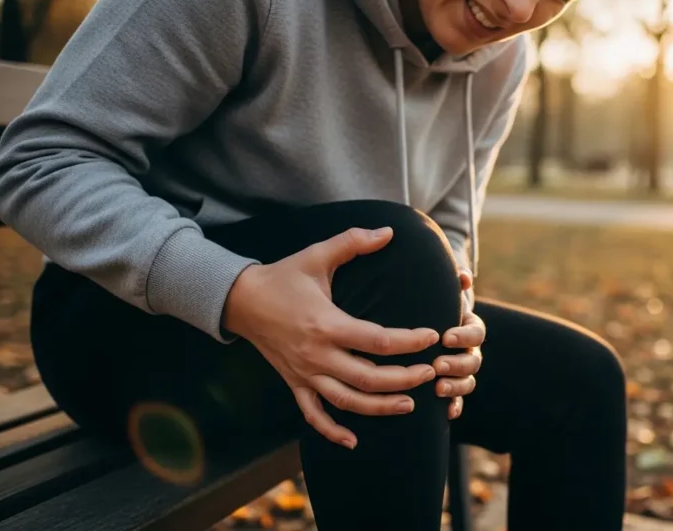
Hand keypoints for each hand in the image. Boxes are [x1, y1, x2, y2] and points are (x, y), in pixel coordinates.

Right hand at [222, 227, 439, 449]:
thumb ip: (353, 241)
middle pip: (370, 378)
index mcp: (327, 324)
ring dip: (381, 408)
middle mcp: (317, 355)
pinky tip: (353, 442)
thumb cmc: (283, 276)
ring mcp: (305, 373)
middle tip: (431, 373)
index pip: (379, 341)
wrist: (239, 300)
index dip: (410, 342)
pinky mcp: (294, 383)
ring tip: (410, 405)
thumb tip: (389, 231)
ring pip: (348, 402)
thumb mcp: (317, 255)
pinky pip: (313, 415)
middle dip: (405, 379)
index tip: (432, 336)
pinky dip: (332, 431)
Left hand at [433, 268, 484, 419]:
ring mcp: (462, 372)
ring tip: (437, 388)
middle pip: (473, 361)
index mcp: (470, 328)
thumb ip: (451, 282)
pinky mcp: (451, 388)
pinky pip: (458, 401)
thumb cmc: (430, 304)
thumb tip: (463, 276)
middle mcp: (470, 351)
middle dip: (457, 364)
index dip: (464, 336)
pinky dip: (454, 407)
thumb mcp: (438, 292)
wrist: (422, 323)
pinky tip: (445, 414)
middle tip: (437, 364)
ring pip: (468, 382)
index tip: (446, 336)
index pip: (476, 333)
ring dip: (456, 386)